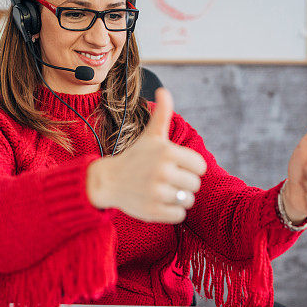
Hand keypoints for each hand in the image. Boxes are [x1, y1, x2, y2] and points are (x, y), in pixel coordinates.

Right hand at [87, 88, 206, 222]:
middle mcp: (162, 172)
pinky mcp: (152, 211)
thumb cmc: (134, 157)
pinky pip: (179, 216)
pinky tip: (159, 203)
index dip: (189, 168)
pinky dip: (172, 212)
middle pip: (195, 185)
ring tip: (162, 191)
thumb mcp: (150, 136)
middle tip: (165, 180)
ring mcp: (157, 193)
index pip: (200, 166)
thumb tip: (164, 90)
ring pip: (188, 201)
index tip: (175, 166)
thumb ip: (162, 114)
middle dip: (183, 184)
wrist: (107, 181)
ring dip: (178, 198)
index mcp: (167, 152)